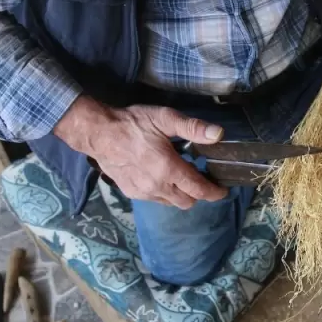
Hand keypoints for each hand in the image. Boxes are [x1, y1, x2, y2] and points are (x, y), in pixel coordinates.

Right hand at [54, 96, 226, 208]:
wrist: (99, 133)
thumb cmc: (133, 123)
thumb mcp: (164, 118)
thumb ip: (192, 127)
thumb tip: (218, 134)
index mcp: (168, 168)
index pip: (199, 190)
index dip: (214, 192)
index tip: (223, 189)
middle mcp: (157, 186)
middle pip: (187, 201)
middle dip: (199, 193)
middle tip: (201, 177)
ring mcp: (143, 193)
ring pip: (171, 203)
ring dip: (181, 194)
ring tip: (182, 175)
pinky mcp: (131, 193)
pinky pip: (156, 200)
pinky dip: (165, 193)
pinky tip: (162, 176)